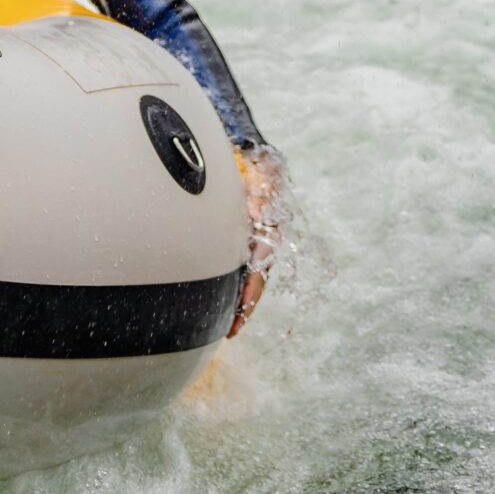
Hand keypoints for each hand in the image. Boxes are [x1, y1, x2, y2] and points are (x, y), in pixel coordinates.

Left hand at [230, 144, 286, 336]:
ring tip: (229, 328)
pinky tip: (224, 307)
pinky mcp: (246, 249)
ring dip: (241, 305)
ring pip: (251, 281)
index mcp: (270, 232)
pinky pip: (242, 274)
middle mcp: (266, 244)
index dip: (252, 289)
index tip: (243, 307)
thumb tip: (258, 216)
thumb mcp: (260, 176)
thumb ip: (260, 193)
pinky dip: (236, 291)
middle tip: (233, 329)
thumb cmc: (256, 170)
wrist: (256, 164)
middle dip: (246, 307)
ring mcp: (257, 248)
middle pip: (257, 281)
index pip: (261, 266)